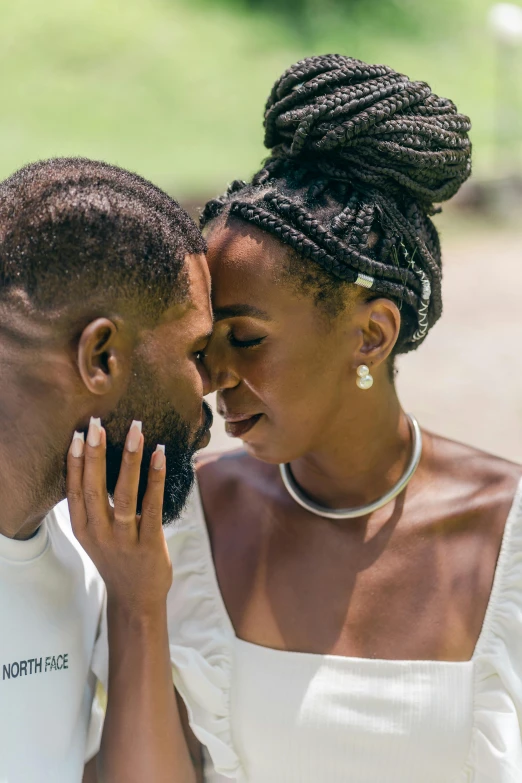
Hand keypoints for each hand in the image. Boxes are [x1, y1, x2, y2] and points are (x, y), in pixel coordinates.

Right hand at [66, 417, 172, 617]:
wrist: (137, 599)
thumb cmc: (118, 558)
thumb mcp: (96, 534)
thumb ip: (94, 506)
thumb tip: (100, 462)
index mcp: (83, 529)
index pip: (74, 490)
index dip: (75, 462)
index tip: (78, 435)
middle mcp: (99, 533)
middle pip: (93, 488)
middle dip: (95, 454)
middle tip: (98, 424)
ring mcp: (124, 540)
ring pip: (123, 494)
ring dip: (129, 460)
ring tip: (135, 431)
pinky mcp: (149, 544)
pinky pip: (152, 506)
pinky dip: (155, 479)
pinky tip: (159, 456)